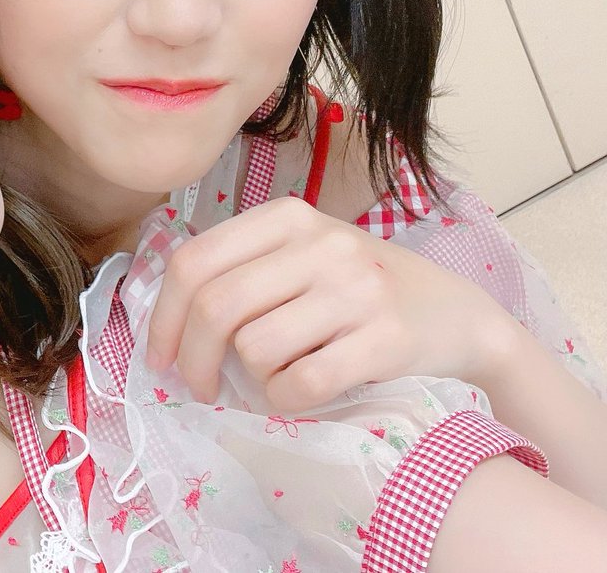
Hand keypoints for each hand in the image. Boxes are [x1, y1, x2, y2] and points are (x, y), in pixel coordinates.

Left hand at [145, 197, 519, 411]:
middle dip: (193, 359)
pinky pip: (302, 383)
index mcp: (288, 217)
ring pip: (255, 348)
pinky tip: (298, 394)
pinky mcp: (387, 339)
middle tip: (198, 386)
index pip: (194, 262)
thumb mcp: (301, 256)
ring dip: (250, 379)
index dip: (164, 317)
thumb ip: (240, 270)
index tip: (160, 356)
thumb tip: (165, 320)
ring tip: (273, 376)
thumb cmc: (359, 289)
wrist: (457, 315)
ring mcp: (357, 289)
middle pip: (217, 306)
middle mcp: (321, 243)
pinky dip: (285, 400)